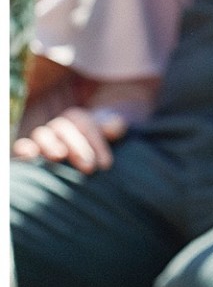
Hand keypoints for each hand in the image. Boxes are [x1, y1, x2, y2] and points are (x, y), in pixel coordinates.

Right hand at [12, 107, 127, 172]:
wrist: (83, 148)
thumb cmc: (96, 144)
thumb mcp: (107, 133)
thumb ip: (111, 127)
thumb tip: (116, 126)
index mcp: (76, 119)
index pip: (84, 124)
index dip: (96, 143)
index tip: (106, 164)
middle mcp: (58, 127)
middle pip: (63, 128)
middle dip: (77, 146)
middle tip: (89, 167)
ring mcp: (42, 139)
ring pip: (42, 135)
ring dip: (49, 145)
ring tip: (58, 157)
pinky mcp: (30, 151)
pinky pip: (22, 147)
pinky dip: (24, 149)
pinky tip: (29, 157)